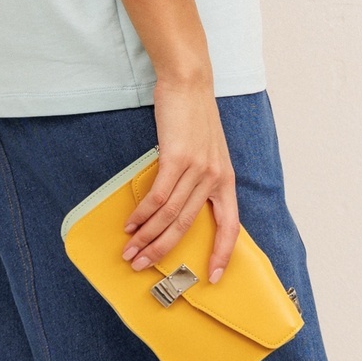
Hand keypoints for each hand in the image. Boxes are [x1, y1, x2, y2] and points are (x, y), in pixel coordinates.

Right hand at [123, 73, 239, 282]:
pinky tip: (131, 224)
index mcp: (225, 180)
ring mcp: (196, 168)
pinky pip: (158, 196)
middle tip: (143, 266)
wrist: (188, 84)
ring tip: (130, 251)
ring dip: (147, 236)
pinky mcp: (176, 158)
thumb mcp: (207, 151)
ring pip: (170, 215)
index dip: (224, 253)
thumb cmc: (194, 117)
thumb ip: (199, 179)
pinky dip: (142, 214)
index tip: (215, 276)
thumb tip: (177, 206)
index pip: (230, 225)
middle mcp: (214, 178)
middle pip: (187, 226)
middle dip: (164, 250)